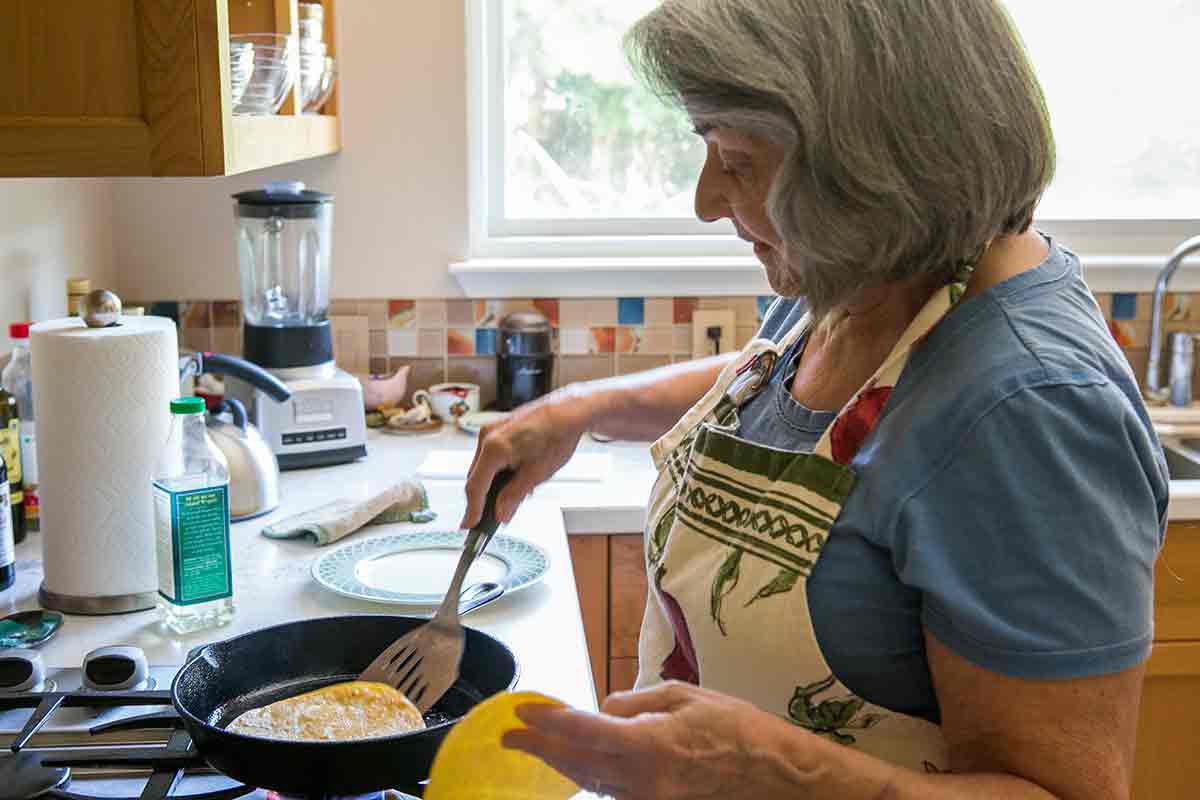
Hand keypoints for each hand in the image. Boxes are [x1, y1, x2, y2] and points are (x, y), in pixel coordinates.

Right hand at [459, 388, 595, 527]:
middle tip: (491, 517)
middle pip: (475, 476)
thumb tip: (501, 513)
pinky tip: (513, 478)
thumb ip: (514, 496)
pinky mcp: (498, 428)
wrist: (569, 410)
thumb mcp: (537, 474)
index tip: (469, 525)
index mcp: (494, 447)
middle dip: (482, 498)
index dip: (472, 510)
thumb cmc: (557, 435)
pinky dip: (497, 470)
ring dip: (491, 484)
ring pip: (482, 466)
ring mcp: (491, 429)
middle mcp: (488, 436)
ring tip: (511, 497)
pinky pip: (490, 454)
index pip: (475, 486)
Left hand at [502, 682, 812, 799]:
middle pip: (576, 764)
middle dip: (541, 748)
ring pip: (591, 783)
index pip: (583, 732)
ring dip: (562, 763)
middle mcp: (644, 779)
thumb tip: (603, 708)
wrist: (775, 777)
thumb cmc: (737, 730)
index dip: (547, 722)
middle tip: (513, 734)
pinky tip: (581, 765)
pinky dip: (592, 778)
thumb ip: (637, 702)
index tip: (521, 712)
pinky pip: (614, 793)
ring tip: (539, 745)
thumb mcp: (686, 697)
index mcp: (651, 744)